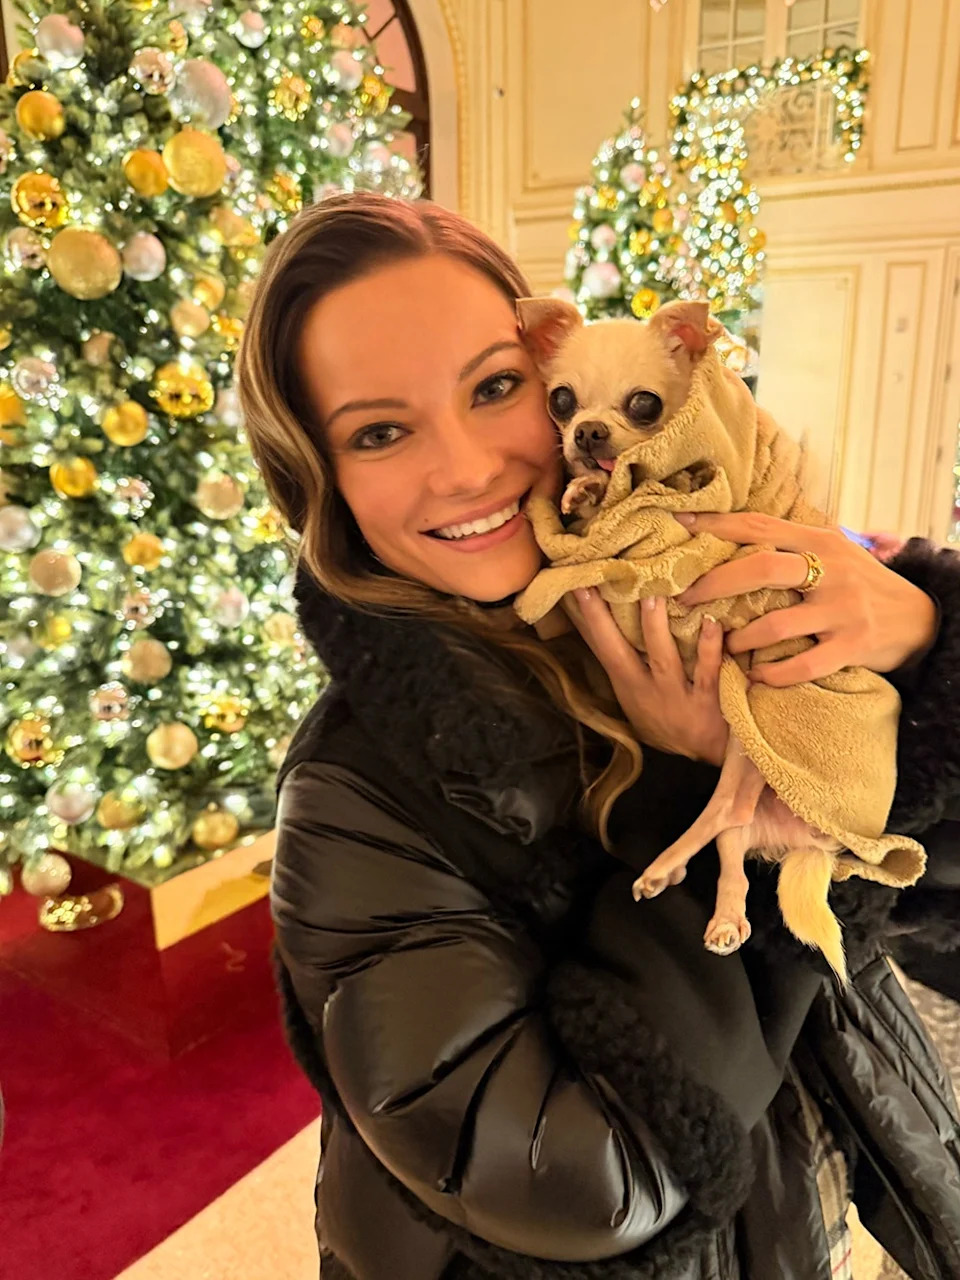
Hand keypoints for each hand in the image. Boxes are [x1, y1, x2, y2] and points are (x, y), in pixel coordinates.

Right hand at [566, 588, 728, 766]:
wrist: (702, 756)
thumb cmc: (667, 719)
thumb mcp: (635, 695)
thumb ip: (624, 661)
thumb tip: (606, 623)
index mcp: (628, 684)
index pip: (602, 647)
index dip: (589, 618)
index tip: (578, 585)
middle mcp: (647, 688)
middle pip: (618, 651)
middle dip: (604, 619)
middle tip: (600, 582)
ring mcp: (676, 695)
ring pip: (662, 657)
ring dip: (656, 626)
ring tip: (653, 594)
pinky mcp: (709, 701)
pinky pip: (708, 671)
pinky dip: (710, 647)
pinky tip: (712, 622)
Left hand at [673, 512, 936, 686]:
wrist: (918, 617)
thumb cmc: (861, 583)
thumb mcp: (834, 552)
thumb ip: (792, 544)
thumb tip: (732, 532)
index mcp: (820, 541)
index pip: (760, 526)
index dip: (717, 525)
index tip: (682, 525)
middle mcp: (830, 570)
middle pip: (760, 569)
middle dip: (715, 584)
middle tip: (686, 599)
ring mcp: (842, 609)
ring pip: (775, 624)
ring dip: (740, 639)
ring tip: (725, 645)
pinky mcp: (852, 645)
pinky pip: (802, 665)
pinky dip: (773, 674)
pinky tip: (756, 676)